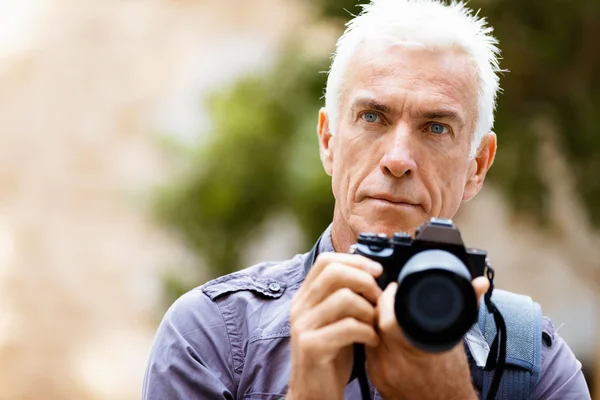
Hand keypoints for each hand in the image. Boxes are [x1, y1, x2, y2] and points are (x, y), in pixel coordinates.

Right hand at [287, 253, 382, 399]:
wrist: (312, 395)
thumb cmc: (330, 357)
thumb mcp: (334, 321)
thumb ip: (344, 297)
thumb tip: (372, 273)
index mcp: (304, 297)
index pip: (326, 261)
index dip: (355, 260)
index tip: (377, 271)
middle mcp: (300, 308)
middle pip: (334, 273)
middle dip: (365, 281)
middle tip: (378, 299)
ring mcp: (303, 327)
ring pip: (345, 298)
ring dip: (369, 310)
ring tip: (375, 324)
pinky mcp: (312, 347)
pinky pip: (348, 327)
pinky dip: (368, 332)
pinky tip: (372, 341)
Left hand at [366, 277, 489, 399]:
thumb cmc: (453, 378)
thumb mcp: (457, 340)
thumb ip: (467, 308)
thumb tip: (480, 284)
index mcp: (417, 351)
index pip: (389, 319)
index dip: (388, 298)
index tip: (395, 287)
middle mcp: (395, 362)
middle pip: (374, 322)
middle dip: (379, 305)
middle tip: (389, 296)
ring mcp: (381, 371)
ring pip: (367, 333)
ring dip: (373, 320)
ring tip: (385, 312)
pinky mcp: (374, 377)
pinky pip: (366, 348)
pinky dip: (372, 336)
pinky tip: (381, 332)